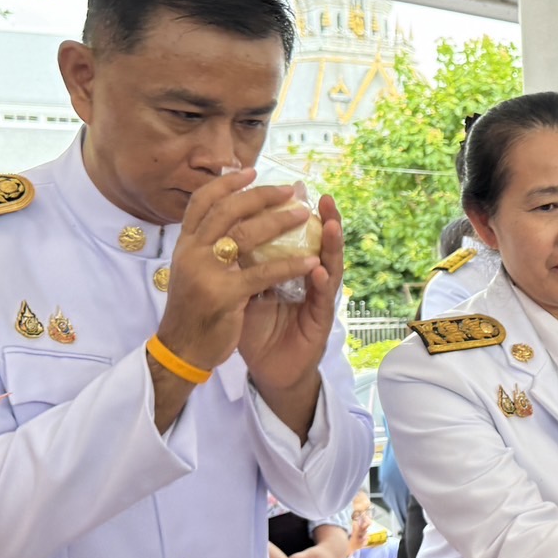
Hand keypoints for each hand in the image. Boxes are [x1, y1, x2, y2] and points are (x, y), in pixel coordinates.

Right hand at [156, 170, 322, 372]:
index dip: (226, 183)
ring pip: (245, 235)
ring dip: (279, 222)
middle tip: (289, 189)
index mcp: (184, 244)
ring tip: (305, 214)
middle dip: (260, 195)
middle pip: (227, 210)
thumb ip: (207, 244)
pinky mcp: (224, 295)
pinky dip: (290, 266)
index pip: (202, 201)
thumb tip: (229, 215)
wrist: (181, 349)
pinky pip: (263, 274)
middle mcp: (191, 252)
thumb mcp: (193, 270)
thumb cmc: (193, 309)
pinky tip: (310, 262)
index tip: (250, 170)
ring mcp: (206, 273)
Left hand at [239, 193, 345, 395]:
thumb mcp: (245, 290)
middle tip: (322, 196)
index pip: (296, 235)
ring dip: (331, 244)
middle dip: (323, 218)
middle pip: (318, 243)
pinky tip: (321, 269)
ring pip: (329, 265)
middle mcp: (307, 280)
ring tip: (331, 223)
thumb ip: (243, 264)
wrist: (269, 370)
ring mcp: (316, 300)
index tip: (294, 187)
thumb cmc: (257, 330)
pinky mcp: (319, 321)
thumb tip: (225, 231)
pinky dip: (322, 282)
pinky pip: (321, 299)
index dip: (297, 215)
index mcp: (289, 269)